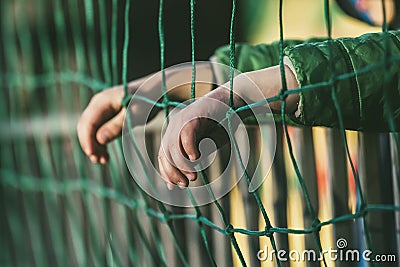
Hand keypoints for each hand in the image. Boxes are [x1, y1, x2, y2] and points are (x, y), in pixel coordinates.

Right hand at [77, 63, 214, 163]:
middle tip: (98, 160)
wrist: (157, 91)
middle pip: (85, 127)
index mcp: (102, 101)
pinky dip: (99, 142)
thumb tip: (99, 139)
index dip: (87, 140)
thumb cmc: (147, 101)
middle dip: (89, 144)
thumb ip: (116, 126)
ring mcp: (101, 109)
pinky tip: (105, 154)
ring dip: (94, 145)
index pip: (87, 122)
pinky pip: (97, 130)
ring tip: (103, 160)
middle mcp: (98, 103)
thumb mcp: (134, 115)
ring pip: (90, 130)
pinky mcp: (107, 115)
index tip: (93, 155)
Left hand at [158, 88, 241, 188]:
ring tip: (193, 176)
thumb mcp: (205, 146)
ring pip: (173, 147)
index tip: (174, 186)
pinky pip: (186, 134)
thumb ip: (194, 159)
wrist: (233, 102)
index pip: (163, 156)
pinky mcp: (193, 115)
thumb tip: (187, 178)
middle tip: (185, 185)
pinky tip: (196, 159)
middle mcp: (174, 126)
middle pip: (165, 153)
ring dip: (182, 165)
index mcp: (174, 133)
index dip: (166, 172)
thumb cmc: (221, 125)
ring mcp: (182, 119)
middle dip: (173, 172)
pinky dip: (189, 148)